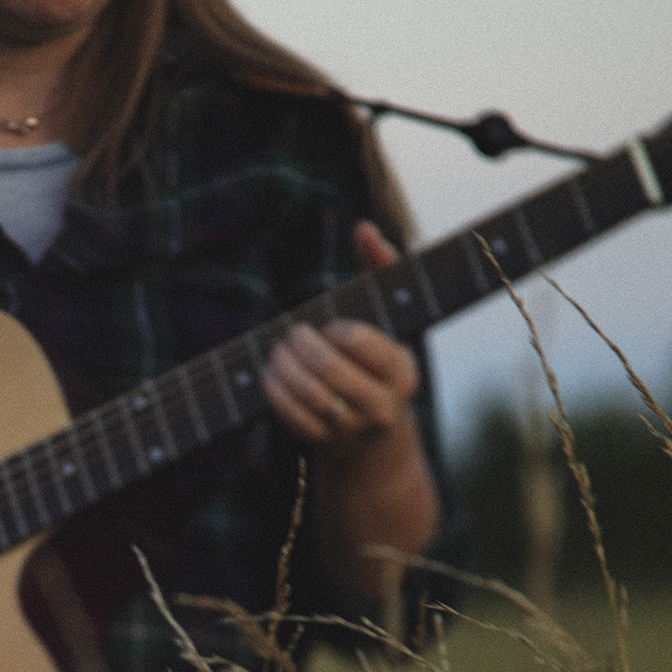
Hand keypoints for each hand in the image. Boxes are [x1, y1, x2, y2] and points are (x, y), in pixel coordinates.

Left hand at [261, 221, 419, 457]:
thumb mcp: (387, 320)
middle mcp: (383, 405)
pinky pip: (293, 419)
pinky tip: (269, 375)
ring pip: (309, 395)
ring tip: (275, 352)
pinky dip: (275, 393)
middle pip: (329, 368)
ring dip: (282, 368)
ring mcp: (354, 429)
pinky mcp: (327, 444)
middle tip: (290, 334)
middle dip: (300, 346)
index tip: (326, 326)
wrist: (375, 438)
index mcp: (402, 371)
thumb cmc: (377, 360)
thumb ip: (380, 271)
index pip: (361, 342)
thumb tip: (364, 227)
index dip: (336, 331)